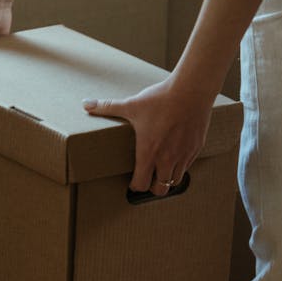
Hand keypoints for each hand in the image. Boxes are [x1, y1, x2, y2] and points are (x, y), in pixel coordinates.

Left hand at [83, 77, 213, 195]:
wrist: (191, 90)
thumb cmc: (160, 99)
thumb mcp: (132, 105)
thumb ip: (107, 107)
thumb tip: (86, 104)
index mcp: (149, 153)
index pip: (141, 185)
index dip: (135, 186)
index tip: (132, 181)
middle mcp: (167, 159)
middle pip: (160, 190)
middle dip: (152, 187)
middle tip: (147, 178)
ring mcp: (184, 155)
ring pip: (175, 181)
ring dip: (167, 179)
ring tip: (161, 170)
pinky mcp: (196, 149)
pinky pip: (188, 167)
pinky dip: (180, 166)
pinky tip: (175, 156)